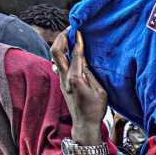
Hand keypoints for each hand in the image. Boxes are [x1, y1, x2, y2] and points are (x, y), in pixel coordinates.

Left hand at [50, 31, 106, 145]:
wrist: (84, 125)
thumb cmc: (95, 110)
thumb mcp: (100, 91)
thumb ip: (91, 74)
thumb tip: (84, 61)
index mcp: (75, 78)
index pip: (75, 54)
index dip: (77, 41)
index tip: (79, 31)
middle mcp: (65, 78)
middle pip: (56, 51)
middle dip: (61, 38)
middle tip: (69, 29)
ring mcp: (61, 80)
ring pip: (55, 57)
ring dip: (61, 45)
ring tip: (69, 37)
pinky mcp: (62, 83)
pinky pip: (60, 64)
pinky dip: (63, 54)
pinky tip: (70, 52)